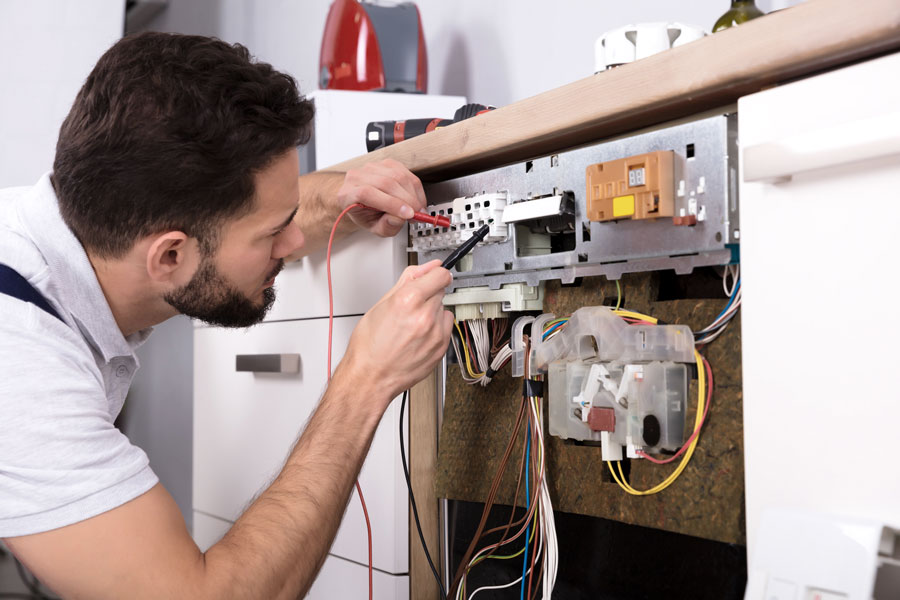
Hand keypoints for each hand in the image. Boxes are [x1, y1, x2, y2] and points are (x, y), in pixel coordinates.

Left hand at [336, 159, 426, 236]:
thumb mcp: (374, 228)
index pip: (368, 193)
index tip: (408, 214)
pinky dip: (415, 187)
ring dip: (413, 194)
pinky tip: (415, 198)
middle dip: (408, 200)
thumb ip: (386, 227)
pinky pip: (405, 172)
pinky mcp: (386, 163)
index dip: (391, 203)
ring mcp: (372, 167)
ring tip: (418, 208)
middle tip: (418, 214)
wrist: (363, 201)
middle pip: (385, 183)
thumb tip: (399, 218)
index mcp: (348, 193)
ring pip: (398, 176)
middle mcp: (357, 177)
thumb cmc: (366, 214)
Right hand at [338, 260, 452, 401]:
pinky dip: (435, 329)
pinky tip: (418, 336)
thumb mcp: (381, 304)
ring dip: (432, 313)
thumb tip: (427, 267)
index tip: (433, 276)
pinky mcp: (441, 348)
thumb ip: (408, 280)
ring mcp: (435, 333)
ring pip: (443, 310)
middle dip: (428, 295)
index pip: (440, 274)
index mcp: (408, 300)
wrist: (370, 378)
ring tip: (412, 325)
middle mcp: (425, 316)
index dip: (435, 274)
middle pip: (441, 291)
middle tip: (410, 308)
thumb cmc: (369, 346)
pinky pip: (445, 328)